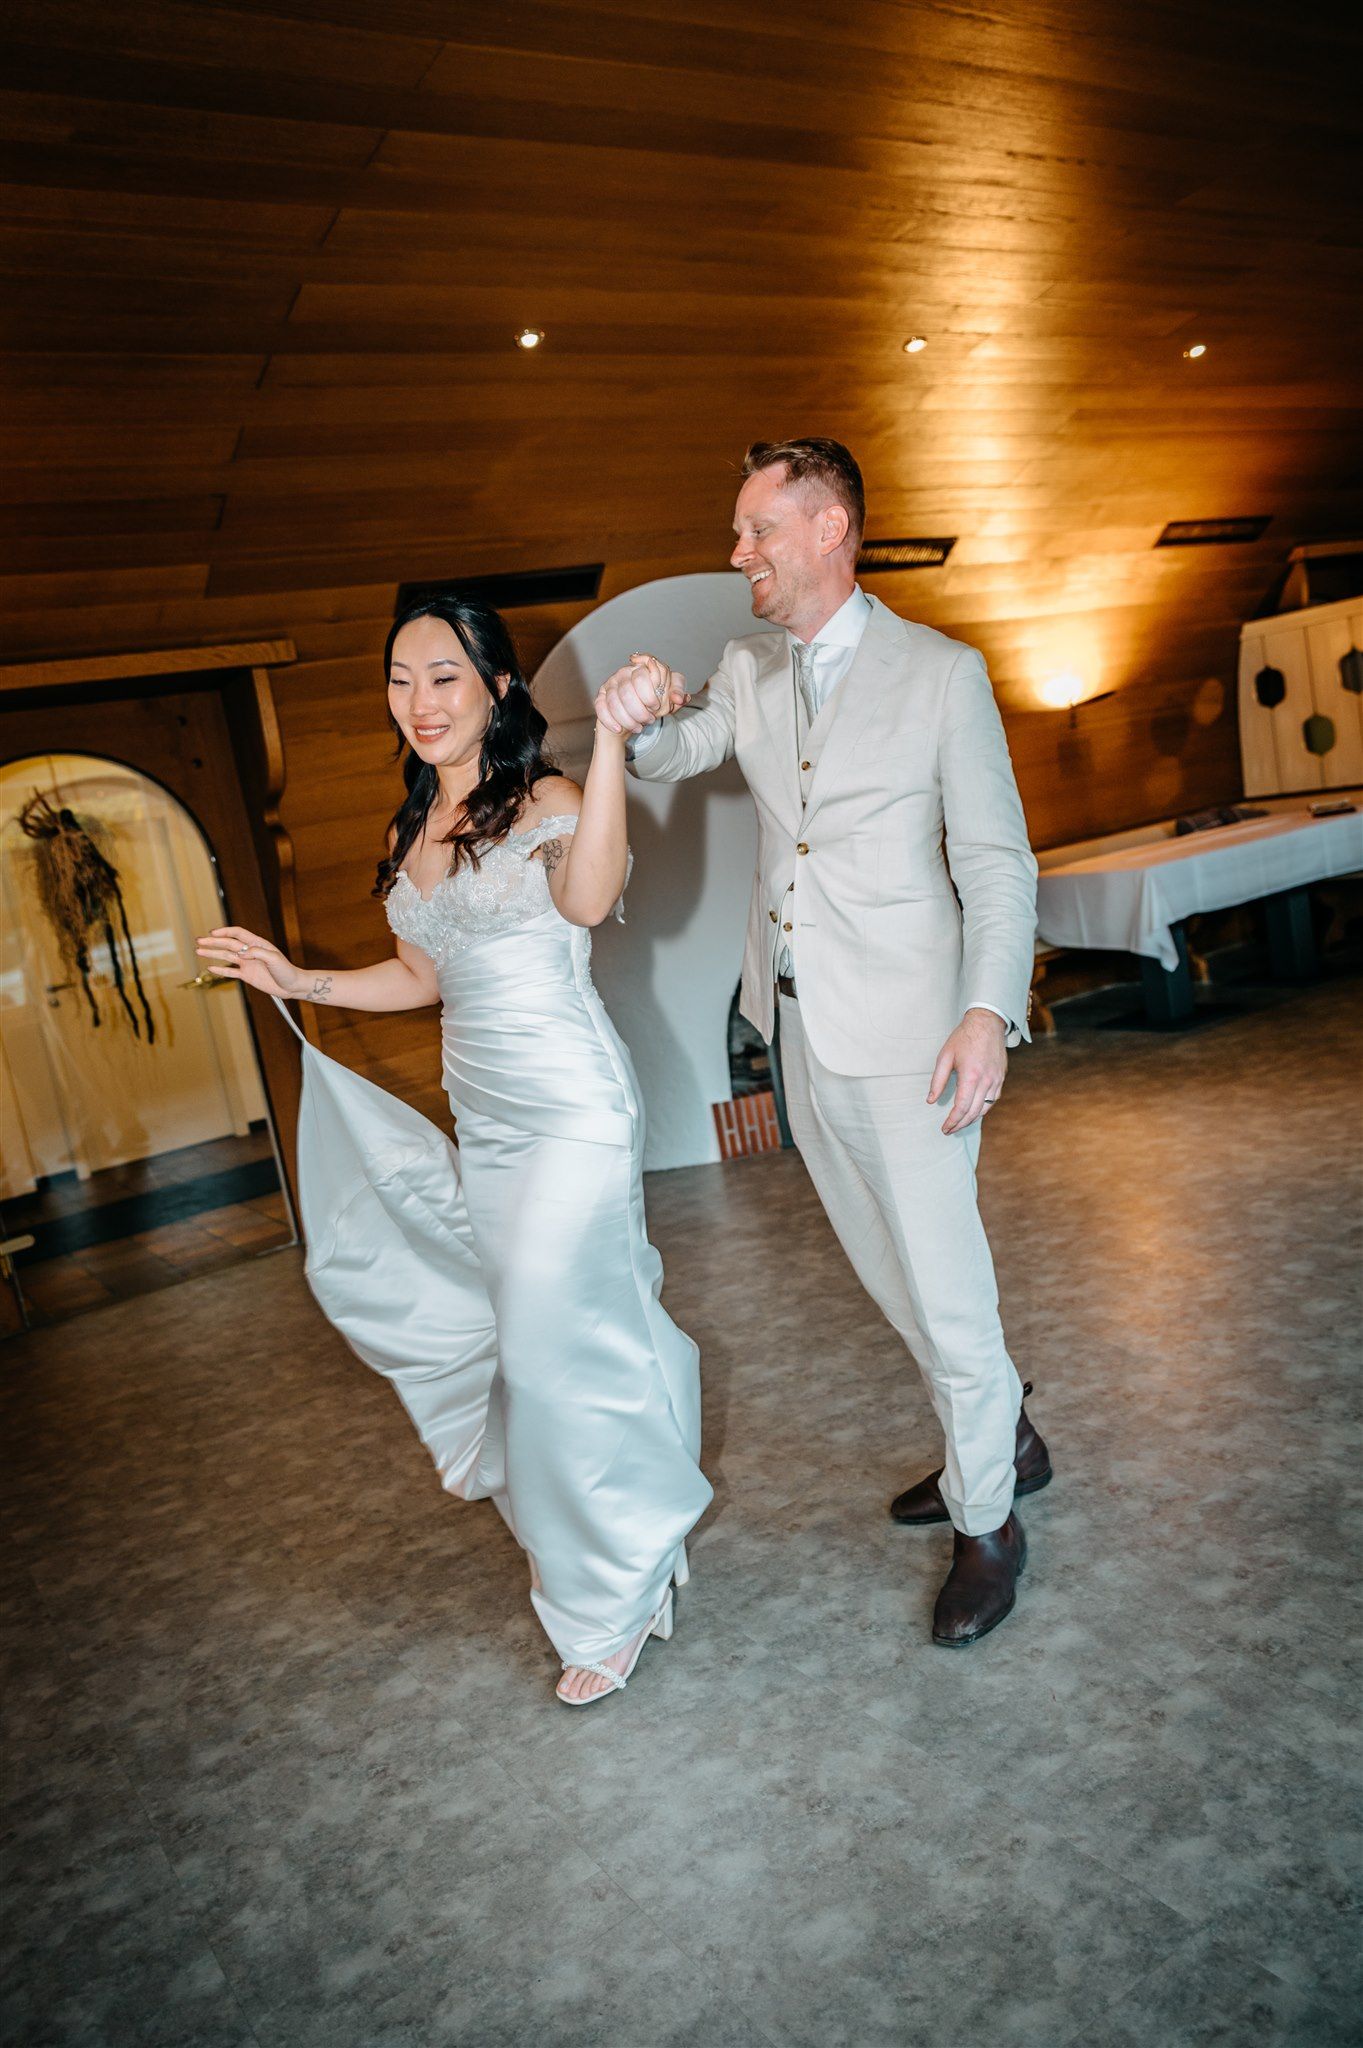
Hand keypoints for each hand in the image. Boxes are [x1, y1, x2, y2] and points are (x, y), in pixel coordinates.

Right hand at [195, 925, 303, 998]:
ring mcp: (247, 963)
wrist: (291, 986)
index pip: (237, 934)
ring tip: (198, 950)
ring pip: (226, 956)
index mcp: (257, 943)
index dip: (225, 932)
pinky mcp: (247, 975)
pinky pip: (230, 971)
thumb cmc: (286, 970)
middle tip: (199, 940)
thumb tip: (243, 953)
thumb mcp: (274, 959)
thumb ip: (258, 953)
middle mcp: (249, 951)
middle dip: (213, 942)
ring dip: (212, 953)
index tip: (212, 933)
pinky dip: (220, 969)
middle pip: (228, 944)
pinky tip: (209, 968)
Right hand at [595, 651, 688, 734]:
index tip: (656, 706)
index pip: (642, 675)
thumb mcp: (670, 696)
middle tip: (650, 720)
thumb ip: (678, 692)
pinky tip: (620, 729)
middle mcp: (624, 673)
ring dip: (628, 719)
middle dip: (640, 711)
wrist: (635, 717)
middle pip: (628, 691)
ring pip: (614, 702)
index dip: (650, 694)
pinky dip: (611, 721)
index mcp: (642, 668)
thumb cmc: (654, 702)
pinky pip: (601, 708)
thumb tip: (680, 698)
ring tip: (639, 727)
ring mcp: (610, 685)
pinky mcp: (600, 698)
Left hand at [927, 1009, 1007, 1133]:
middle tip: (949, 1130)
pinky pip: (993, 1100)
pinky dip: (982, 1109)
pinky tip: (973, 1111)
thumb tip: (931, 1100)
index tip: (944, 1128)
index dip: (952, 1121)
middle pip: (973, 1112)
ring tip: (959, 1123)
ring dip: (971, 1119)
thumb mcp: (945, 1056)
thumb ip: (938, 1080)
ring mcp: (996, 1080)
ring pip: (985, 1109)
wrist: (987, 1023)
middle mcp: (986, 1081)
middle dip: (960, 1124)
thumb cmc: (963, 1038)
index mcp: (971, 1076)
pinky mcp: (1001, 1078)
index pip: (961, 1107)